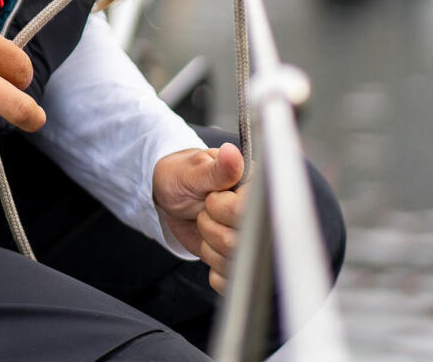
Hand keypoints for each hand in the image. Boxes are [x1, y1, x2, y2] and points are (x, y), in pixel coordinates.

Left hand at [153, 143, 244, 291]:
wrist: (172, 194)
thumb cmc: (183, 176)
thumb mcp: (193, 171)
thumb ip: (216, 169)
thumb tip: (231, 153)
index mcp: (255, 189)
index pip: (245, 212)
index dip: (220, 209)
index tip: (211, 198)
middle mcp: (260, 218)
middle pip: (237, 242)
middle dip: (209, 228)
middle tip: (204, 210)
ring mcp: (252, 241)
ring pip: (232, 263)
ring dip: (208, 246)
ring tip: (206, 224)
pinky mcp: (241, 262)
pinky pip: (229, 279)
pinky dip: (212, 266)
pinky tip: (209, 246)